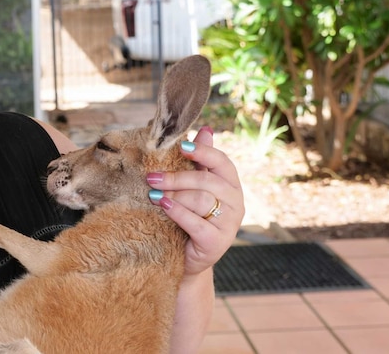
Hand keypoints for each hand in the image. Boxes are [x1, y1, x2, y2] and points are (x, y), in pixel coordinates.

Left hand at [147, 126, 244, 276]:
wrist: (187, 258)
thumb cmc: (190, 216)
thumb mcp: (195, 188)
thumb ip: (200, 161)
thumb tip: (205, 129)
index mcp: (232, 185)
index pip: (222, 161)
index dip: (203, 152)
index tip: (181, 147)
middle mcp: (237, 203)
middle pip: (206, 181)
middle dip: (176, 177)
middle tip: (151, 177)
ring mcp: (229, 224)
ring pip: (201, 200)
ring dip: (173, 194)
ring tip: (152, 194)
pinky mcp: (217, 243)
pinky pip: (196, 223)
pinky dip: (177, 212)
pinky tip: (162, 206)